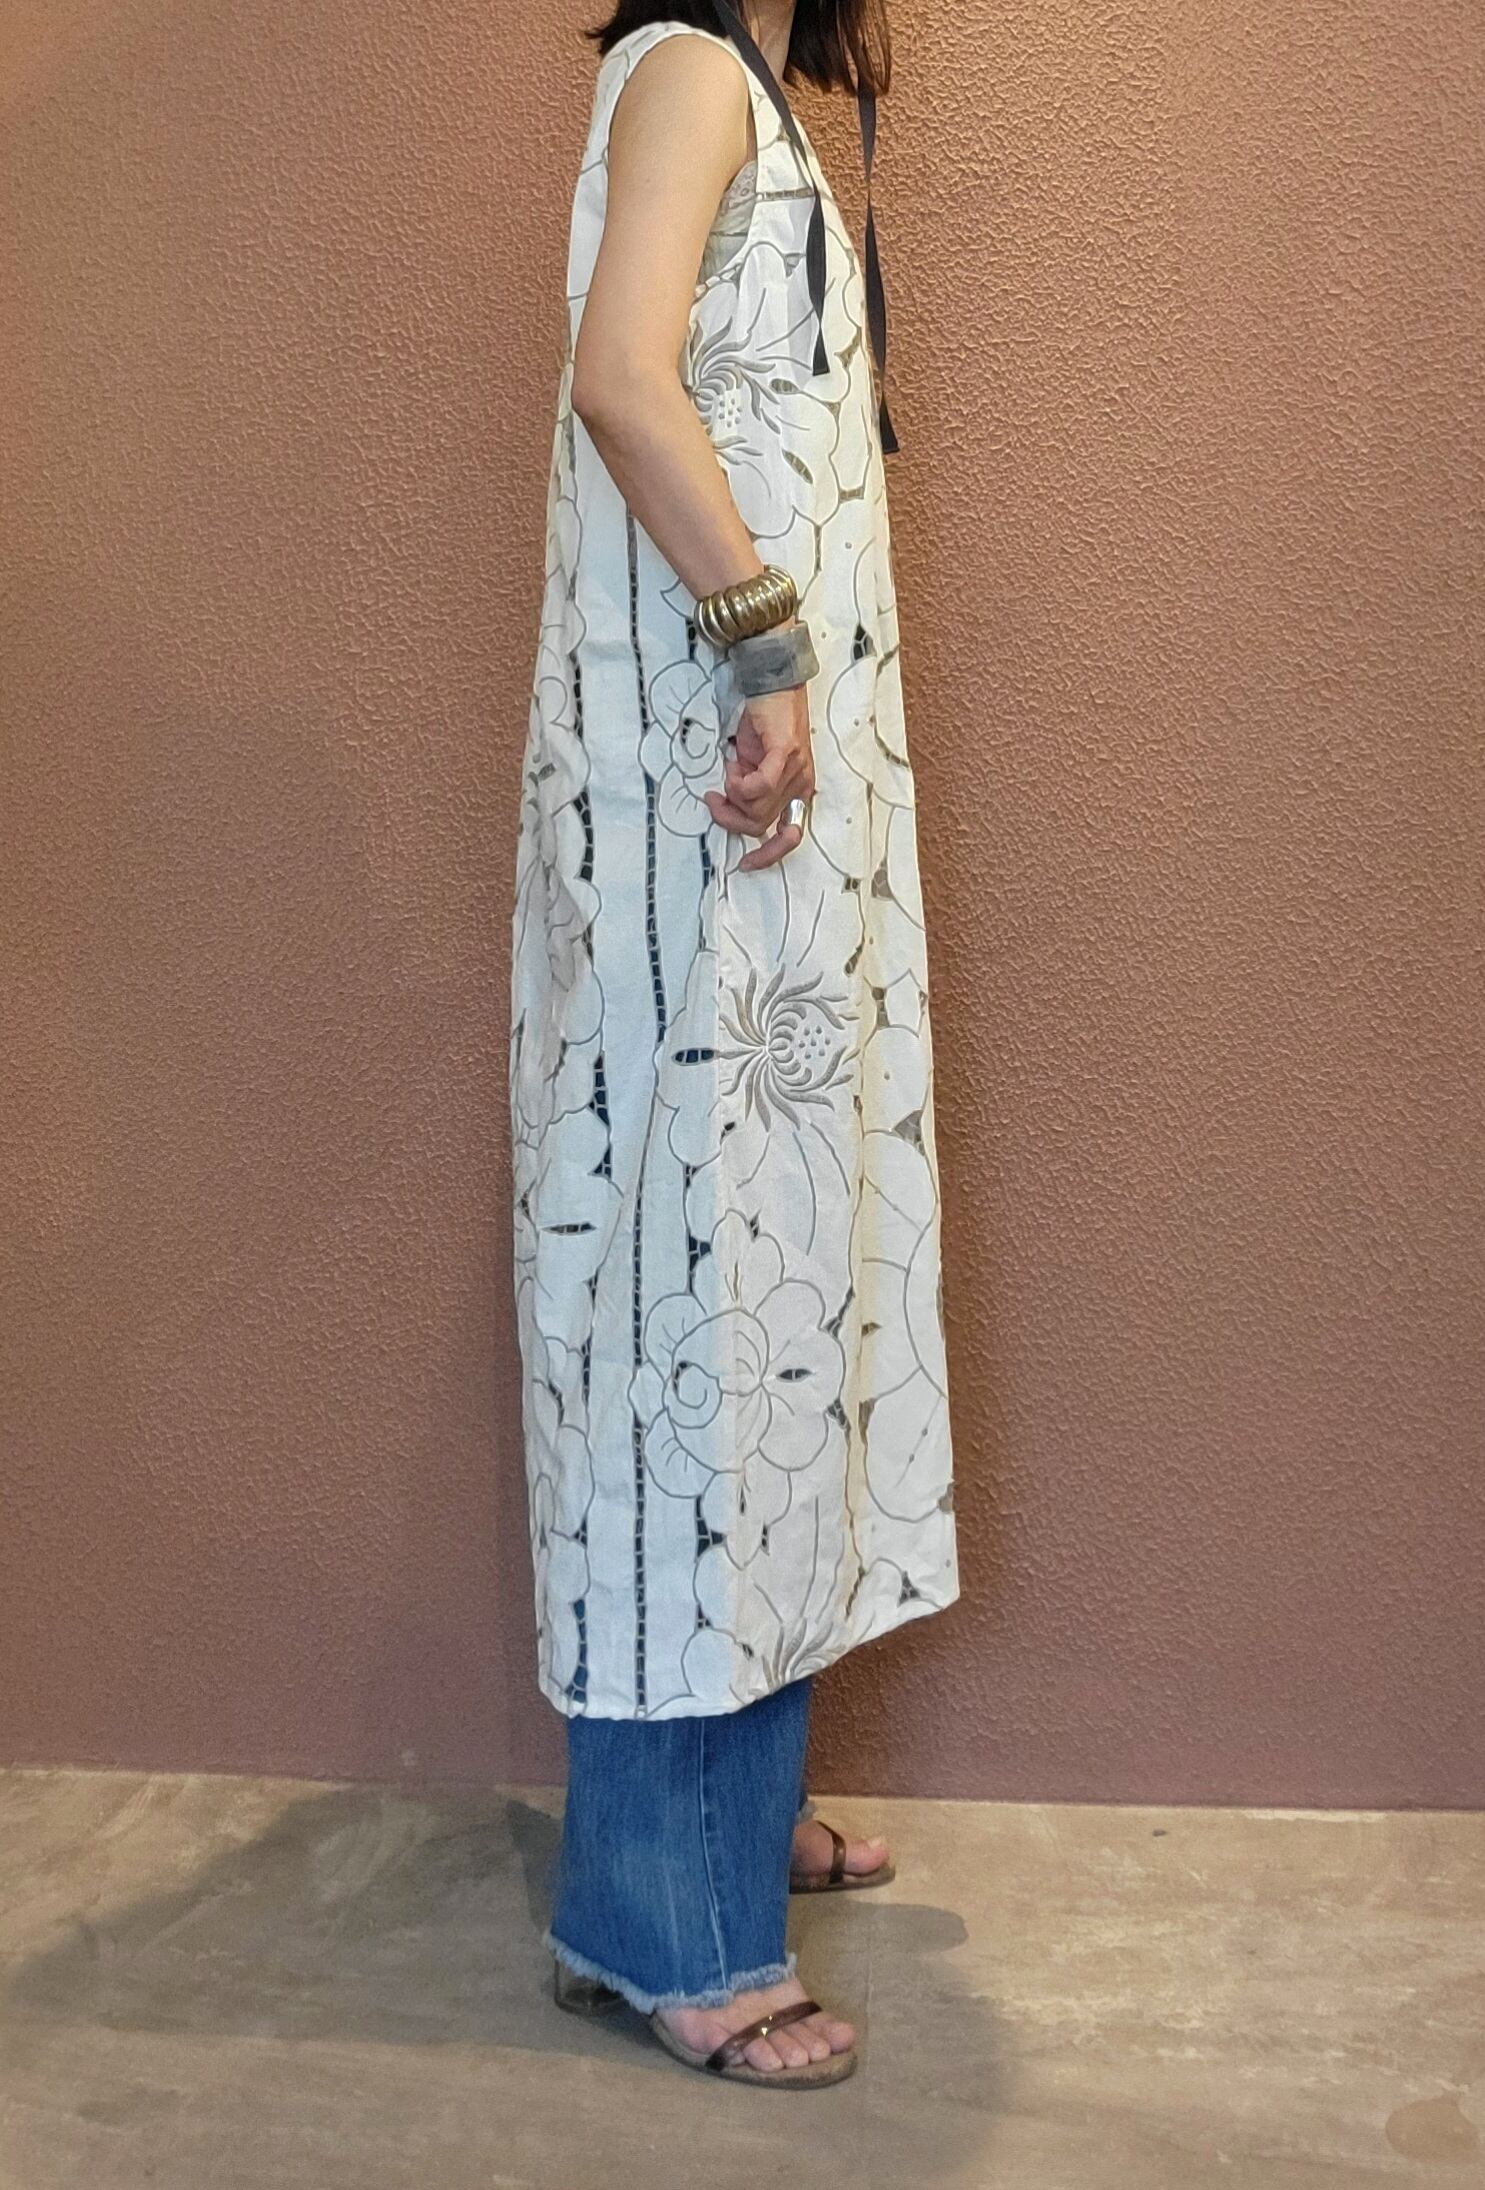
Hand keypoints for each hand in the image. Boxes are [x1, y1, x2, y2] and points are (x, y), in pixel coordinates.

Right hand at [704, 683, 814, 871]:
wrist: (774, 683)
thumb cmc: (765, 722)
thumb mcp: (755, 764)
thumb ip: (751, 788)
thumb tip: (733, 805)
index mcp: (797, 791)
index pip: (790, 836)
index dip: (768, 855)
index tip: (745, 863)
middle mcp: (801, 785)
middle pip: (760, 824)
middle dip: (730, 817)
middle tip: (715, 799)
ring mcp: (796, 770)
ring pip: (756, 808)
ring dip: (732, 795)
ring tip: (728, 771)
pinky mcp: (786, 754)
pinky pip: (760, 786)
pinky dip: (740, 784)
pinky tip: (734, 768)